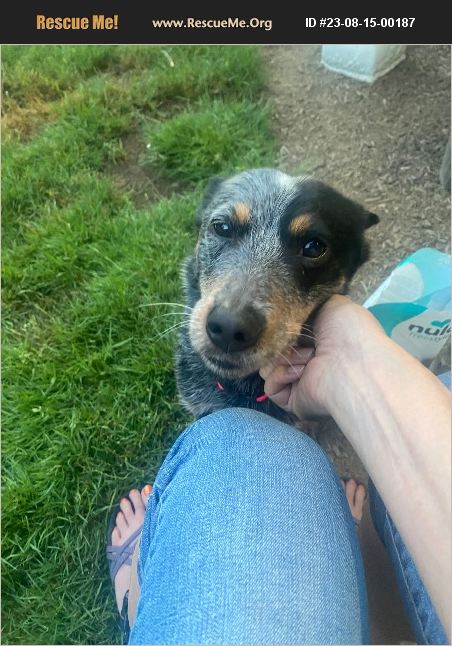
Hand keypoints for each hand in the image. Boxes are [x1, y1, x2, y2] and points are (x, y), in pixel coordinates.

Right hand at [260, 295, 386, 419]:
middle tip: (300, 340)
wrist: (350, 362)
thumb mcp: (333, 303)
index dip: (284, 325)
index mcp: (320, 341)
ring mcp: (299, 382)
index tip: (289, 320)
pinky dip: (280, 375)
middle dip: (281, 340)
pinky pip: (270, 386)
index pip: (288, 332)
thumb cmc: (347, 331)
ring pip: (268, 366)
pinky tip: (300, 372)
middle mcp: (309, 362)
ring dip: (283, 357)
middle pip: (275, 348)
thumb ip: (310, 304)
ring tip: (307, 357)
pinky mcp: (291, 400)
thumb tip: (292, 310)